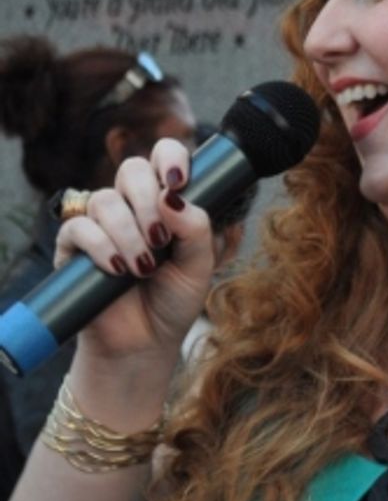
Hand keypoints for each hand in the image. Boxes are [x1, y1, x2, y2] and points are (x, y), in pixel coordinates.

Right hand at [54, 137, 213, 364]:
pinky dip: (101, 246)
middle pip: (132, 169)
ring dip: (129, 233)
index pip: (164, 156)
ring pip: (106, 200)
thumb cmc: (175, 300)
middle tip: (161, 239)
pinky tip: (118, 269)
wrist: (145, 343)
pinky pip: (78, 228)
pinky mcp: (73, 248)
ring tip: (144, 267)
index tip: (179, 181)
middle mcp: (133, 206)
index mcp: (167, 201)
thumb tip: (173, 196)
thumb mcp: (200, 265)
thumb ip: (198, 229)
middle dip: (148, 201)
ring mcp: (101, 224)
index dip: (171, 156)